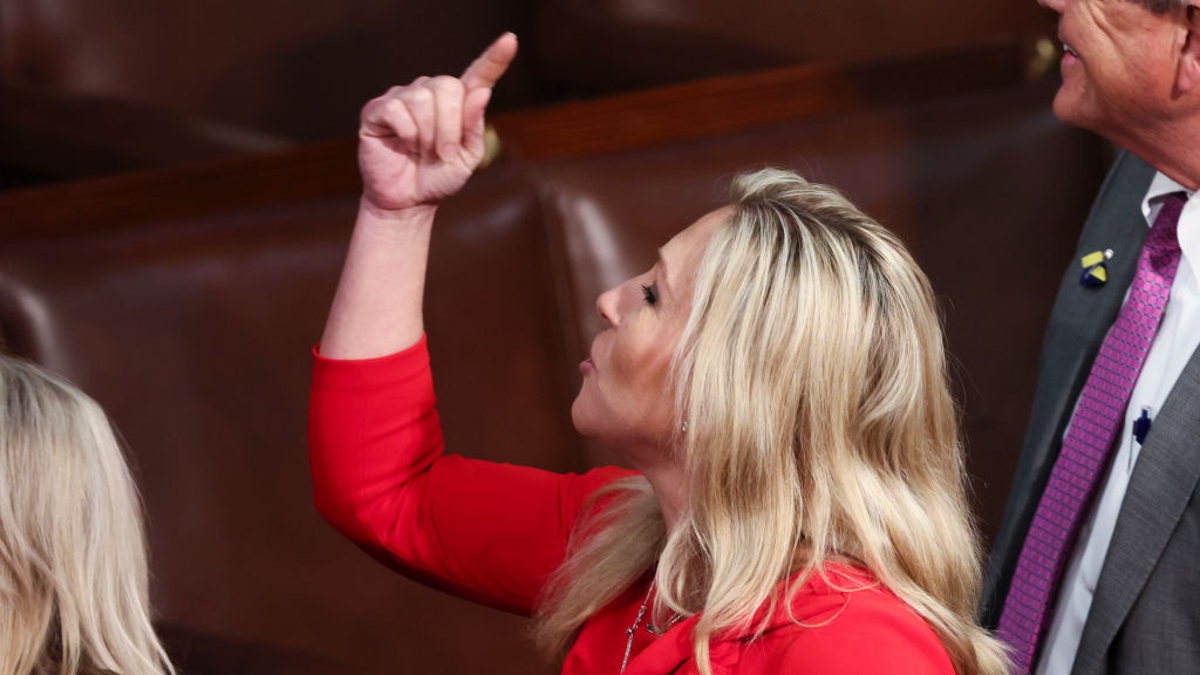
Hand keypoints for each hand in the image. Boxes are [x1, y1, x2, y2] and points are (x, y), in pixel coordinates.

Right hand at [357, 33, 517, 213]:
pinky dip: (406, 133)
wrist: (409, 201)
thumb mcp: (467, 157)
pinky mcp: (377, 109)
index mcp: (457, 103)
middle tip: (444, 153)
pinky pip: (397, 109)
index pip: (478, 75)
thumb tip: (481, 92)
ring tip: (422, 152)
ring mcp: (402, 97)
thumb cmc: (438, 177)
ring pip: (422, 97)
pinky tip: (404, 145)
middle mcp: (429, 93)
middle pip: (448, 86)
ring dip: (427, 134)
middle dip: (450, 126)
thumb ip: (474, 126)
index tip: (510, 41)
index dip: (495, 59)